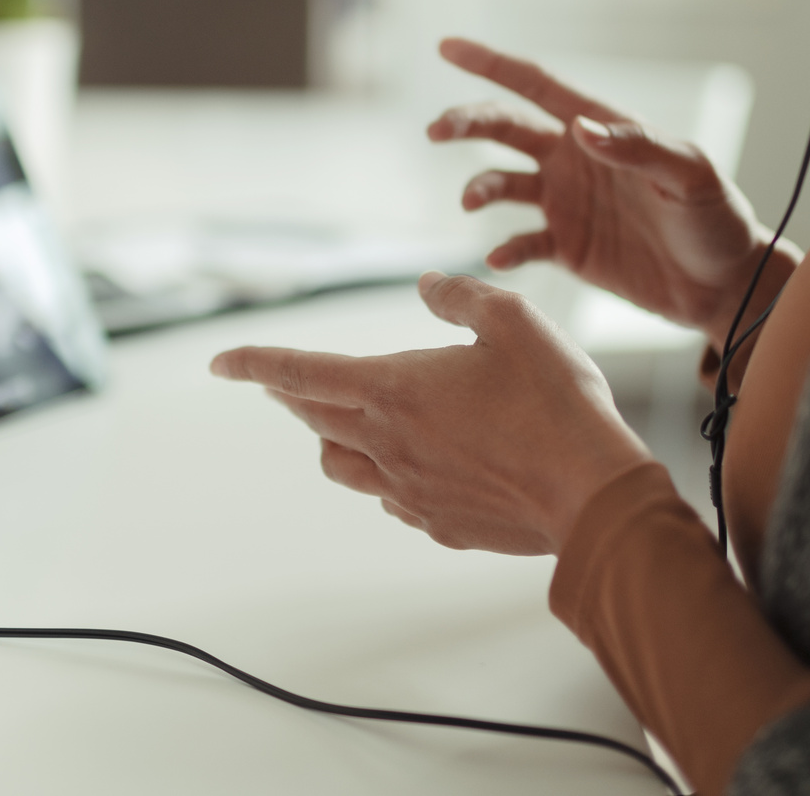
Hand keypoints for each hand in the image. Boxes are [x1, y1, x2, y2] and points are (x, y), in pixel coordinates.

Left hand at [211, 272, 651, 555]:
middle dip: (290, 395)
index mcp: (395, 388)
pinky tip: (410, 463)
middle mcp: (389, 443)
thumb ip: (460, 298)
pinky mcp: (437, 522)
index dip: (255, 363)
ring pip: (341, 464)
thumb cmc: (555, 402)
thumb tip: (428, 287)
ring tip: (342, 420)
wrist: (591, 494)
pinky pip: (389, 497)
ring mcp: (409, 490)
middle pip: (313, 418)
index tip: (218, 362)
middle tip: (279, 383)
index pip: (301, 372)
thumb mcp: (513, 321)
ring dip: (329, 436)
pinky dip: (383, 474)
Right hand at [428, 38, 797, 344]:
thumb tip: (579, 127)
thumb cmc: (717, 221)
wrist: (725, 285)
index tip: (446, 46)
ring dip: (479, 187)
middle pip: (505, 130)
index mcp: (600, 130)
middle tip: (435, 130)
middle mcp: (574, 160)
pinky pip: (521, 243)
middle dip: (466, 123)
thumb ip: (636, 148)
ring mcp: (566, 205)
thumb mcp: (688, 177)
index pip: (536, 86)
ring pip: (502, 183)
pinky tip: (498, 258)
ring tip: (472, 202)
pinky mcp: (567, 248)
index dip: (490, 64)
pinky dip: (503, 249)